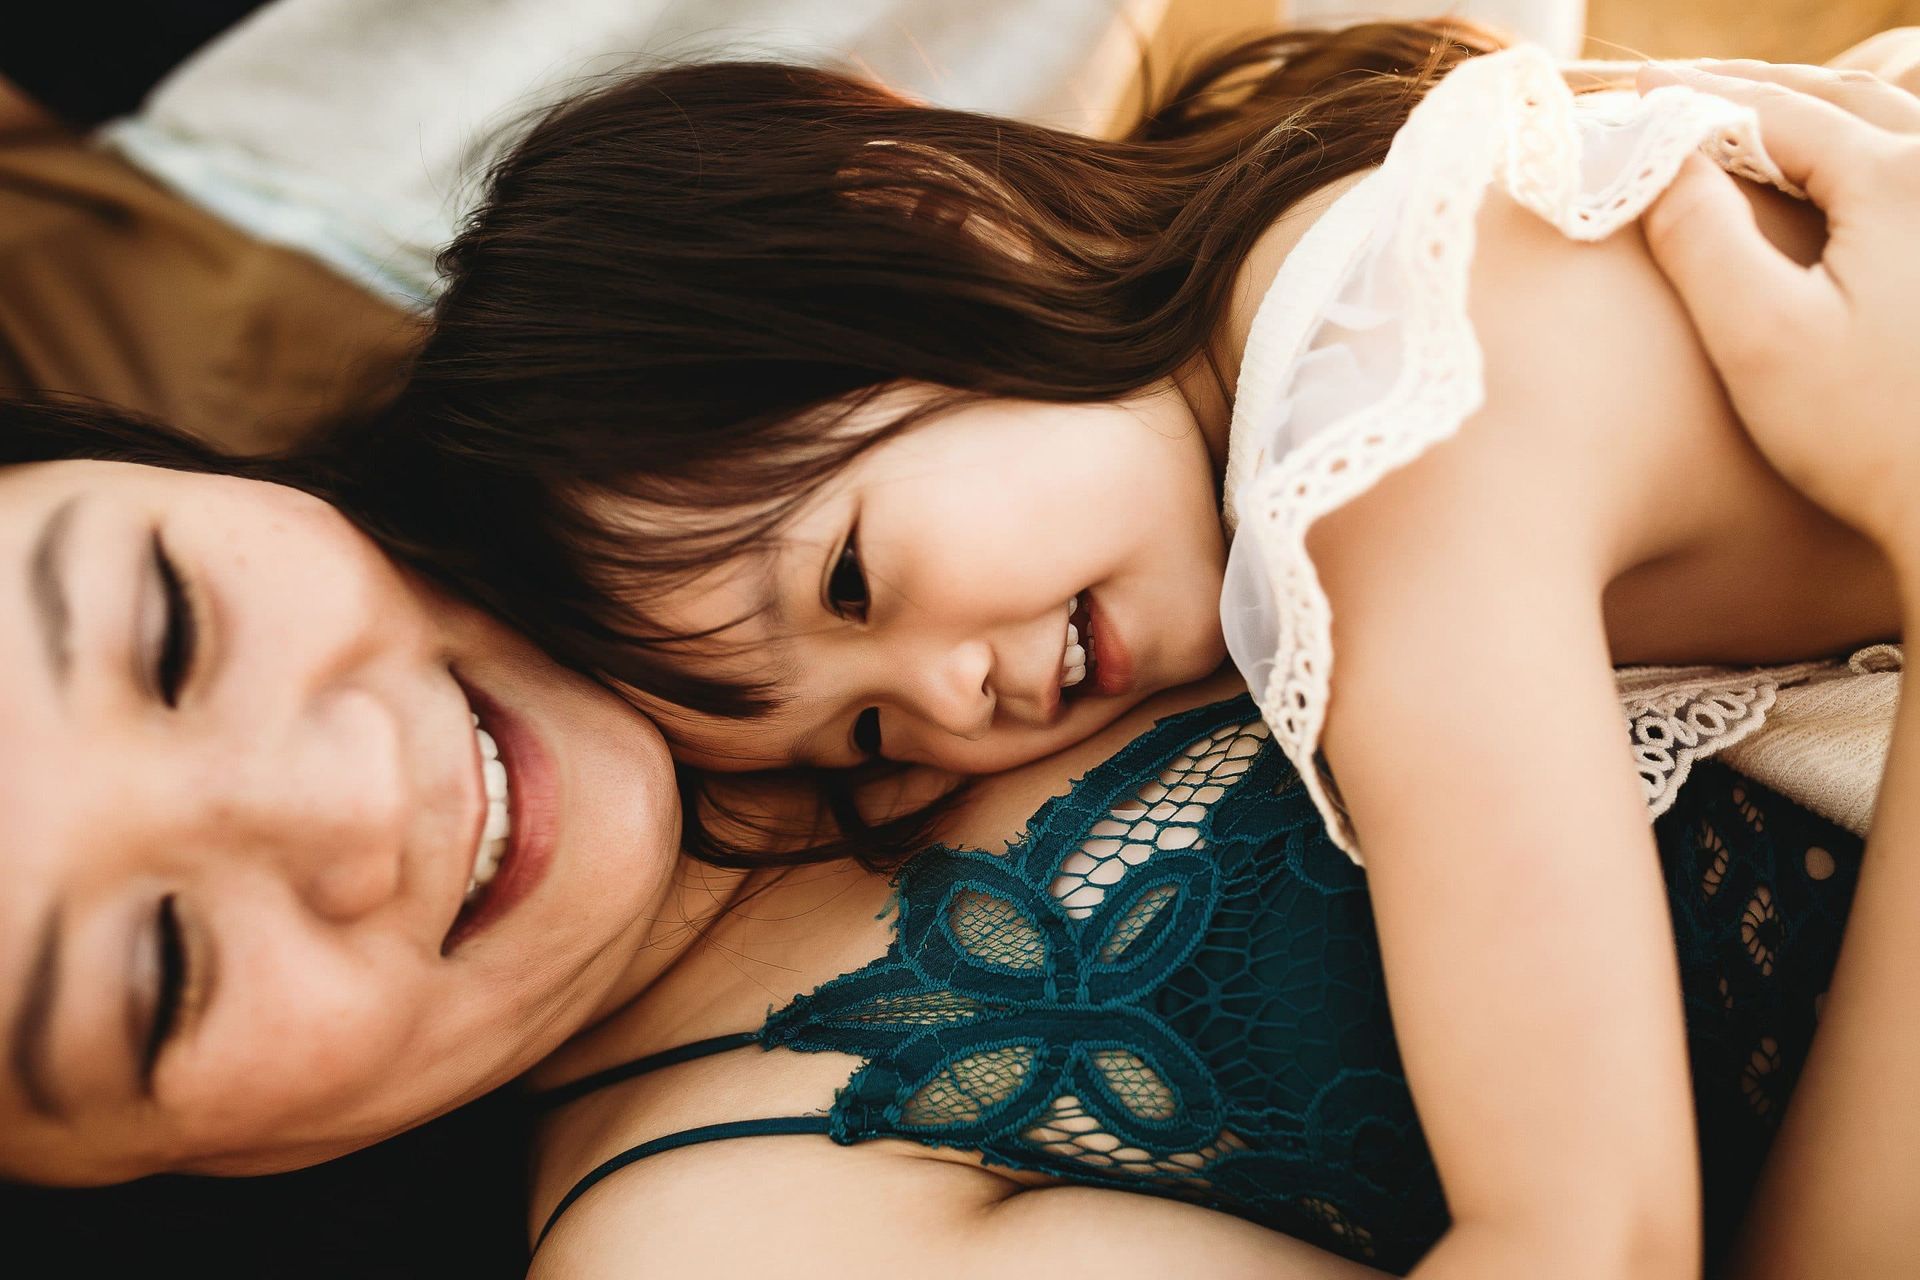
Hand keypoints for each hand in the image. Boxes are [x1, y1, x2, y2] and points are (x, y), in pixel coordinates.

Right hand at [1635, 60, 1919, 569]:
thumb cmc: (1865, 437)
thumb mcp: (1759, 339)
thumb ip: (1701, 238)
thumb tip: (1657, 160)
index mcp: (1901, 181)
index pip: (1778, 114)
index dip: (1696, 98)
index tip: (1629, 91)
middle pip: (1840, 100)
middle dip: (1753, 89)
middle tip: (1677, 87)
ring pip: (1890, 122)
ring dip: (1810, 110)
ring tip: (1744, 114)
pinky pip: (1914, 164)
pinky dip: (1858, 146)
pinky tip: (1829, 167)